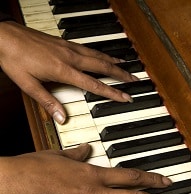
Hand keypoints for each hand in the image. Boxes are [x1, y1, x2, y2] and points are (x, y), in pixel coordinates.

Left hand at [0, 21, 135, 123]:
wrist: (4, 36)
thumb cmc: (15, 59)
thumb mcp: (29, 85)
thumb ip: (48, 102)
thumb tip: (62, 118)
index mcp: (63, 70)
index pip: (94, 84)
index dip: (112, 92)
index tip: (126, 96)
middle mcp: (70, 57)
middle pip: (102, 66)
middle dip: (121, 74)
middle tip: (135, 79)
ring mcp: (68, 47)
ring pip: (97, 55)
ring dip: (113, 62)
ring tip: (126, 66)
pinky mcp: (64, 42)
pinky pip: (89, 48)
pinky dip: (101, 53)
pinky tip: (103, 55)